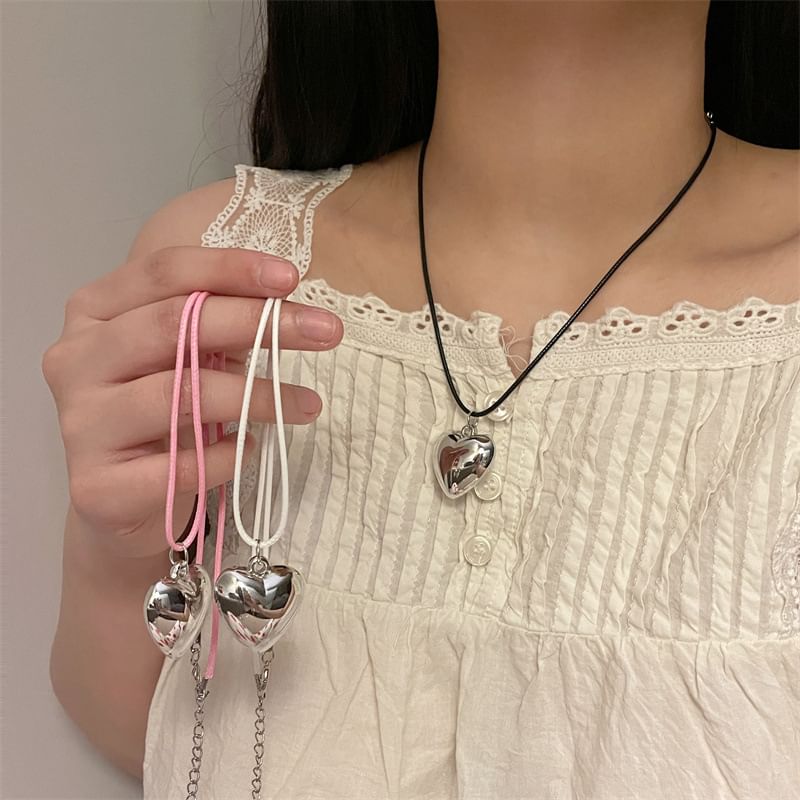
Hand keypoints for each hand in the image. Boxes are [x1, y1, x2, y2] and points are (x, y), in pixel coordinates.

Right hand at [41, 245, 342, 558]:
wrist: (120, 501)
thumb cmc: (161, 415)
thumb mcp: (184, 356)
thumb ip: (214, 324)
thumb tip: (288, 301)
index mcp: (93, 312)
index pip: (162, 272)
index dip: (229, 268)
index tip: (292, 277)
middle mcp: (75, 360)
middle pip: (174, 324)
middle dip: (258, 322)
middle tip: (327, 331)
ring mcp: (80, 423)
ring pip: (181, 394)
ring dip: (259, 396)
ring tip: (308, 404)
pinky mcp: (97, 486)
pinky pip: (183, 464)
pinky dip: (229, 456)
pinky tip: (252, 450)